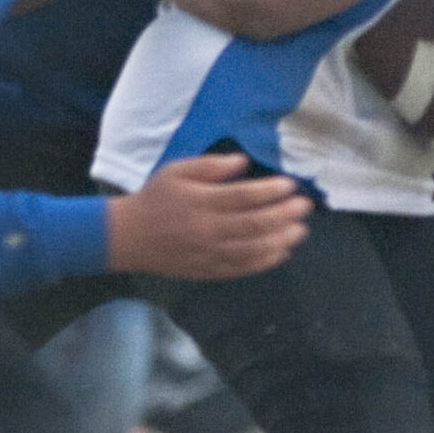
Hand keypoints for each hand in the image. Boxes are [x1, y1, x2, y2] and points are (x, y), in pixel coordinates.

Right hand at [107, 152, 311, 279]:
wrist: (129, 238)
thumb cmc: (155, 199)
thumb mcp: (176, 171)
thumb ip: (210, 166)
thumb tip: (242, 162)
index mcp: (200, 202)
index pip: (244, 197)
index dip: (271, 191)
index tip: (290, 185)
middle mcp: (208, 230)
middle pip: (255, 224)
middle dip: (285, 215)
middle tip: (304, 206)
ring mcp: (210, 253)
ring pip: (254, 249)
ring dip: (281, 240)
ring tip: (300, 230)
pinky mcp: (209, 270)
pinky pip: (243, 268)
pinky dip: (265, 261)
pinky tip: (281, 252)